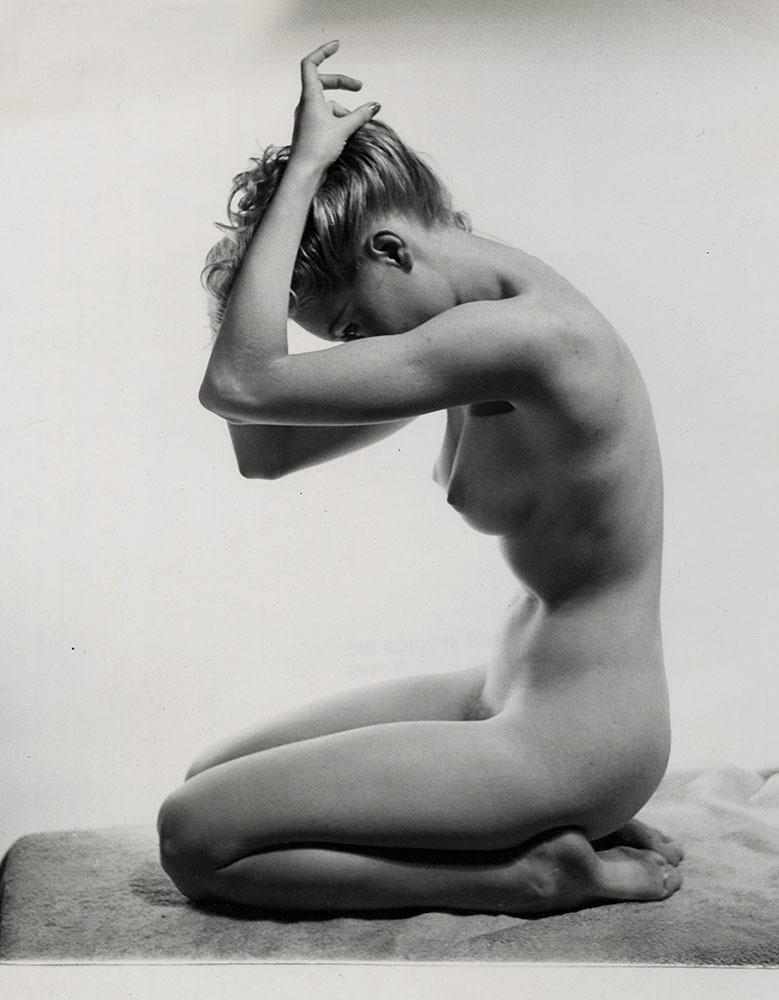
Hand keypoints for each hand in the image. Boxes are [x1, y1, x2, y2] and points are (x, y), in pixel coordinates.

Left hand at [290, 41, 379, 175]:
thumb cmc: (318, 149)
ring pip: (327, 103)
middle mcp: (306, 104)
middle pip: (323, 82)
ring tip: (354, 125)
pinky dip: (338, 120)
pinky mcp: (310, 129)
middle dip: (342, 83)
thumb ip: (360, 115)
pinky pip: (326, 117)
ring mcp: (307, 117)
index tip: (337, 47)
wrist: (304, 173)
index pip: (311, 65)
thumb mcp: (344, 129)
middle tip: (359, 88)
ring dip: (343, 109)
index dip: (323, 52)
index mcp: (310, 98)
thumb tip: (375, 105)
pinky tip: (347, 133)